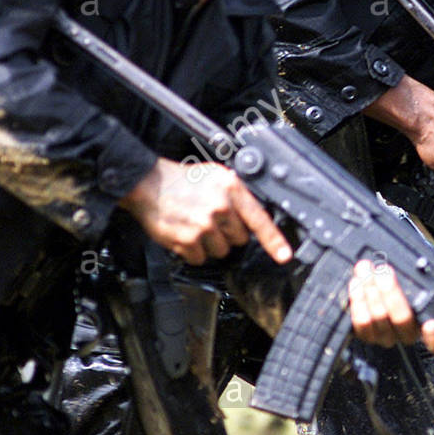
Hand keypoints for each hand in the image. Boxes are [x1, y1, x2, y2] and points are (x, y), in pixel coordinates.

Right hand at [119, 158, 291, 265]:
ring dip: (210, 244)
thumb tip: (253, 215)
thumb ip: (237, 195)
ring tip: (196, 225)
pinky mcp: (187, 240)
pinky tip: (186, 234)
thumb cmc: (182, 180)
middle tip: (211, 220)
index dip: (275, 241)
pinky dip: (193, 251)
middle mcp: (220, 207)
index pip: (259, 219)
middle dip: (228, 233)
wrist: (148, 183)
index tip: (285, 256)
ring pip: (221, 251)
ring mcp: (204, 225)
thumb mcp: (216, 176)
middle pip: (240, 239)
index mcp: (231, 188)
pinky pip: (201, 258)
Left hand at [347, 259, 433, 357]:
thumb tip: (398, 269)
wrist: (376, 288)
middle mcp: (408, 334)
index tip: (431, 325)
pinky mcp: (368, 335)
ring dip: (370, 291)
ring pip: (379, 319)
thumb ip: (414, 278)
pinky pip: (361, 324)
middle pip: (402, 319)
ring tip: (366, 273)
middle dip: (390, 292)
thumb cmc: (401, 282)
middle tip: (383, 272)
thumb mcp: (413, 277)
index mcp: (429, 323)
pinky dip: (357, 301)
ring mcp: (387, 336)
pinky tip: (356, 285)